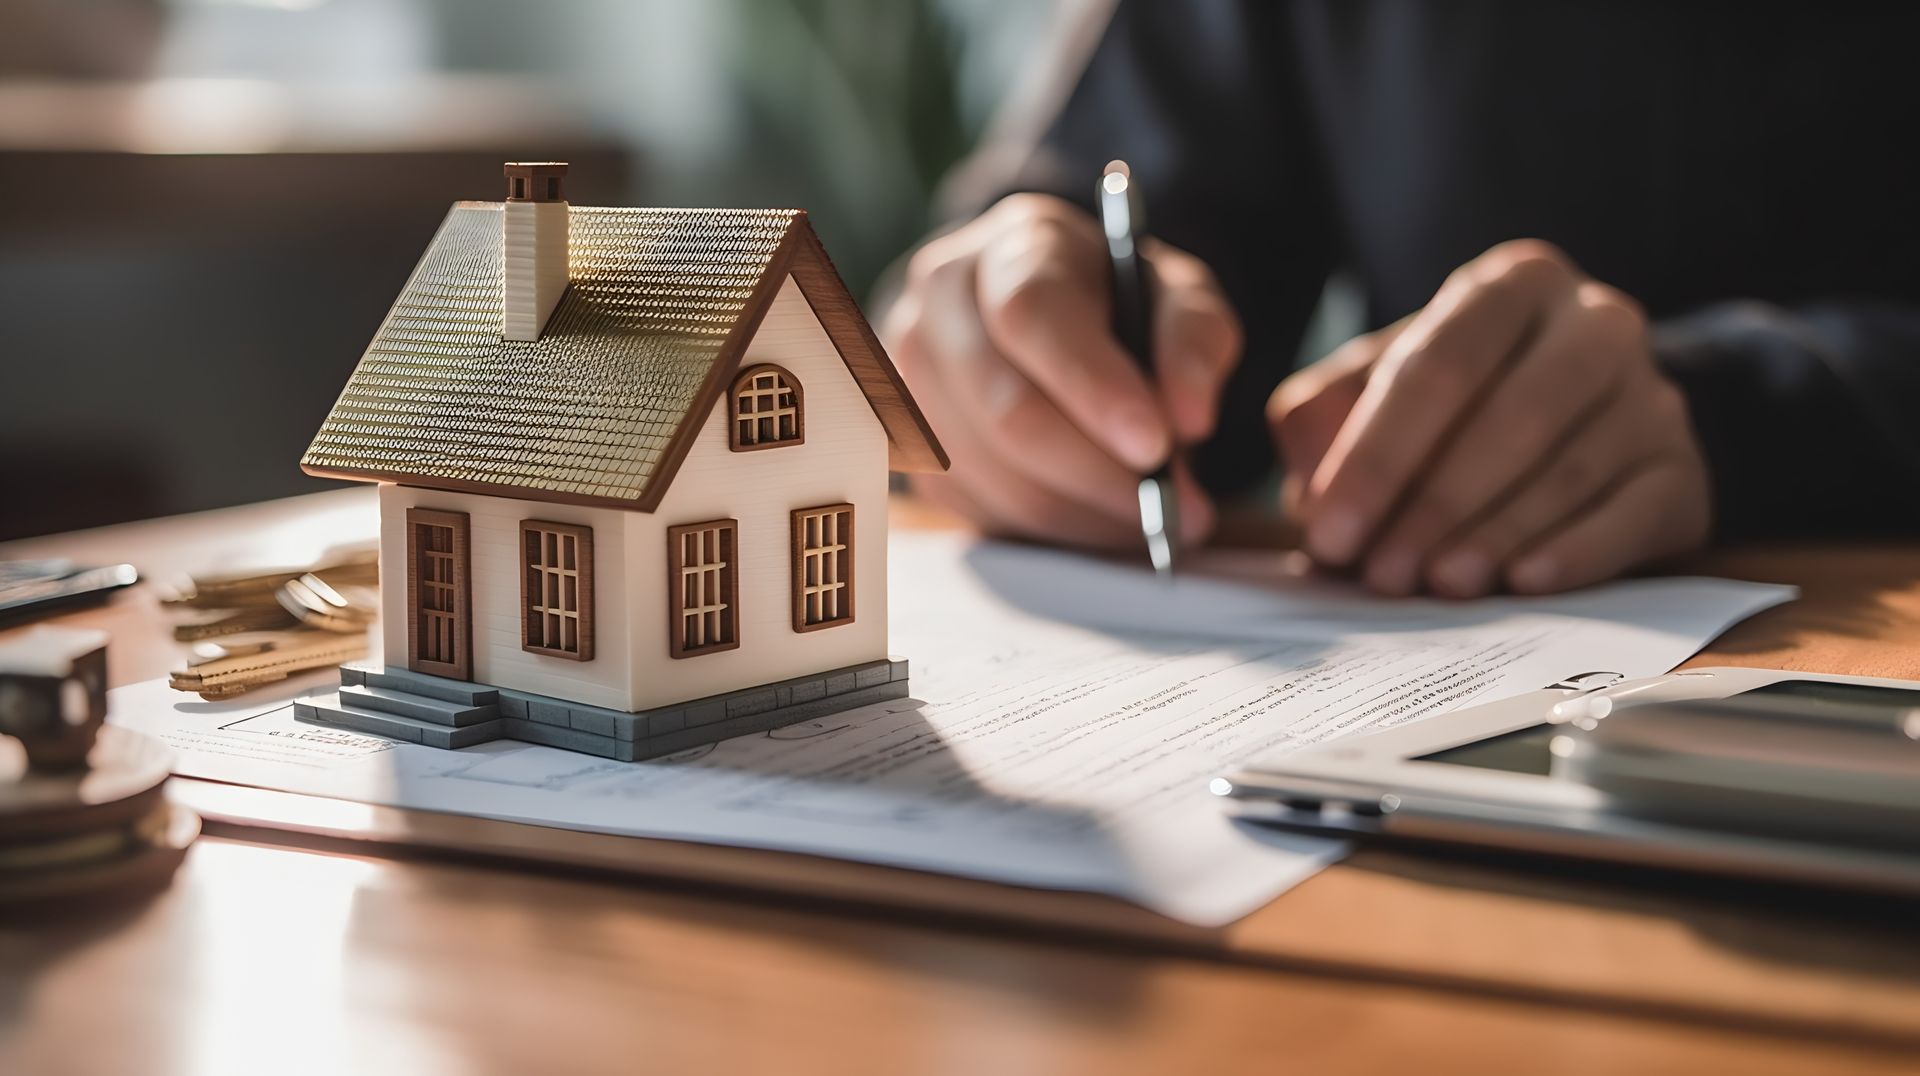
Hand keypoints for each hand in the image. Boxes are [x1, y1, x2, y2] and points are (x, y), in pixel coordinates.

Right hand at [881, 193, 1242, 549]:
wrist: (1037, 318)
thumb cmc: (1112, 304)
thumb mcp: (1175, 296)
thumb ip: (1194, 340)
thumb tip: (1188, 418)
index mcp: (1011, 248)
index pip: (1033, 314)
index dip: (1093, 386)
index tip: (1156, 445)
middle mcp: (940, 305)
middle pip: (1007, 409)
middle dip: (1099, 472)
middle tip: (1172, 507)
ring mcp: (910, 376)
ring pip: (995, 474)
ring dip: (1081, 510)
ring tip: (1147, 514)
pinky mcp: (909, 444)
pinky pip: (979, 507)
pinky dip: (1049, 525)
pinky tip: (1094, 510)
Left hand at [1268, 239, 1710, 595]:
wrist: (1583, 417)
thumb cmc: (1457, 401)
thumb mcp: (1378, 384)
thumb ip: (1325, 416)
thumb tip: (1311, 490)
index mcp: (1513, 285)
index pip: (1440, 363)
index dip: (1378, 452)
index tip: (1330, 527)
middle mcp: (1596, 322)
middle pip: (1514, 414)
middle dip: (1436, 501)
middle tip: (1381, 572)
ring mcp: (1651, 394)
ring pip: (1571, 467)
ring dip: (1495, 534)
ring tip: (1437, 584)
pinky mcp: (1682, 469)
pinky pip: (1633, 513)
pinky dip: (1576, 551)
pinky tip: (1523, 582)